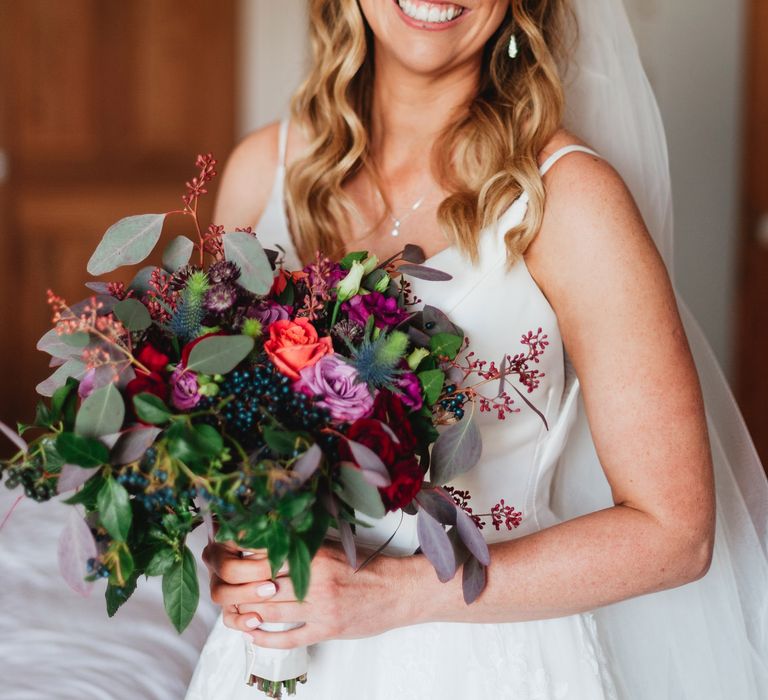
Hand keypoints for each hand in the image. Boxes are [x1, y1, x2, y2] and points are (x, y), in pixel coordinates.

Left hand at [203, 540, 411, 648]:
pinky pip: (286, 638)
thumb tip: (259, 544)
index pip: (260, 554)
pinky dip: (263, 638)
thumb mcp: (331, 546)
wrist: (398, 590)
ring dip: (243, 614)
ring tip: (232, 611)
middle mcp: (313, 578)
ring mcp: (319, 607)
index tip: (219, 555)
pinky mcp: (326, 629)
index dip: (234, 556)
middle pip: (256, 586)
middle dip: (230, 588)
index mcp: (313, 552)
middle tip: (220, 587)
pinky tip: (252, 633)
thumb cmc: (364, 566)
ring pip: (266, 613)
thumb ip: (299, 545)